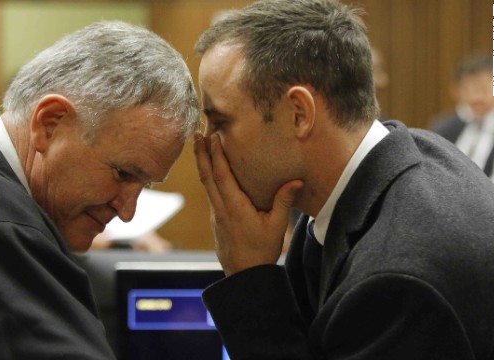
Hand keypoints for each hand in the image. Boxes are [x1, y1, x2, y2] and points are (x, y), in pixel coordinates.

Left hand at [194, 133, 302, 275]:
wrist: (244, 275)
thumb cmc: (261, 251)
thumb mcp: (276, 226)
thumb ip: (284, 202)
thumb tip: (297, 180)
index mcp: (234, 207)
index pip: (222, 175)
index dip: (216, 155)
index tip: (212, 136)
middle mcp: (221, 208)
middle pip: (207, 175)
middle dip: (201, 153)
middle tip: (196, 132)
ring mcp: (216, 213)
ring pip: (205, 183)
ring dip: (202, 162)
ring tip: (199, 144)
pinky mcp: (216, 218)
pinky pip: (209, 192)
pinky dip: (207, 176)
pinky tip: (209, 169)